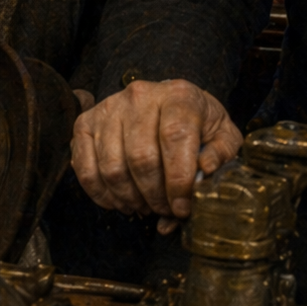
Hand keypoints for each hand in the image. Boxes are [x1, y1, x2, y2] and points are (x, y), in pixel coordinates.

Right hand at [71, 79, 243, 233]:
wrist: (166, 102)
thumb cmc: (196, 123)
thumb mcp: (222, 134)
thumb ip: (220, 155)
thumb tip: (205, 171)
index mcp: (179, 95)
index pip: (174, 137)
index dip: (178, 180)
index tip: (183, 207)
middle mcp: (140, 96)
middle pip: (141, 157)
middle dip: (154, 196)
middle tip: (165, 210)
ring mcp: (109, 108)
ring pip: (112, 167)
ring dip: (129, 198)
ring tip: (145, 206)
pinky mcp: (86, 123)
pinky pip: (85, 168)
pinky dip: (101, 194)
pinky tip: (120, 201)